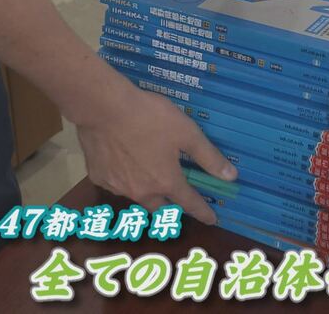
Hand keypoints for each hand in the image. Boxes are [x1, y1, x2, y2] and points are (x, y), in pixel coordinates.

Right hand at [74, 83, 236, 223]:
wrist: (103, 107)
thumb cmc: (150, 117)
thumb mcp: (187, 133)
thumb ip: (209, 157)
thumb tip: (231, 176)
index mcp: (166, 181)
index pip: (189, 203)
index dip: (203, 212)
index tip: (212, 219)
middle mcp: (142, 191)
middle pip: (161, 209)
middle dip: (172, 209)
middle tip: (179, 203)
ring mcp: (117, 186)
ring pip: (137, 197)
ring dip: (147, 194)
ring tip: (150, 182)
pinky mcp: (98, 176)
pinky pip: (115, 184)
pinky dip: (123, 180)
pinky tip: (123, 167)